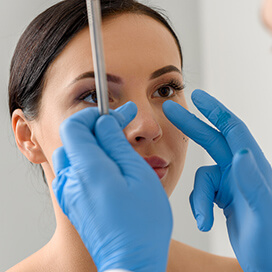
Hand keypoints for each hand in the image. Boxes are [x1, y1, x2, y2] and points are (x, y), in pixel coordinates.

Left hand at [52, 102, 172, 271]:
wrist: (132, 262)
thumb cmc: (142, 223)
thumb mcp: (137, 174)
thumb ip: (117, 142)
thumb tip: (105, 121)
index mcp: (87, 169)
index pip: (75, 125)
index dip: (95, 114)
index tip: (117, 114)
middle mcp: (71, 179)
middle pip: (73, 137)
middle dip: (97, 126)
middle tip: (121, 128)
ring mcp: (69, 192)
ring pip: (74, 152)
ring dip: (93, 143)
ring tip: (117, 148)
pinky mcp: (72, 201)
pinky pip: (75, 169)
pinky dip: (89, 159)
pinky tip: (109, 167)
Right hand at [163, 89, 271, 271]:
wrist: (267, 263)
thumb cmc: (271, 242)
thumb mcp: (263, 214)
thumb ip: (252, 182)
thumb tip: (240, 153)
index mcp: (253, 167)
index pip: (233, 130)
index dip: (215, 111)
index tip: (198, 96)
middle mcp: (240, 171)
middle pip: (211, 140)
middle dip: (190, 124)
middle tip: (170, 110)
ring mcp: (230, 183)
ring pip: (202, 177)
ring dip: (197, 198)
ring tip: (203, 219)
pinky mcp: (221, 196)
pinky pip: (201, 192)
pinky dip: (198, 206)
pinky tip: (205, 222)